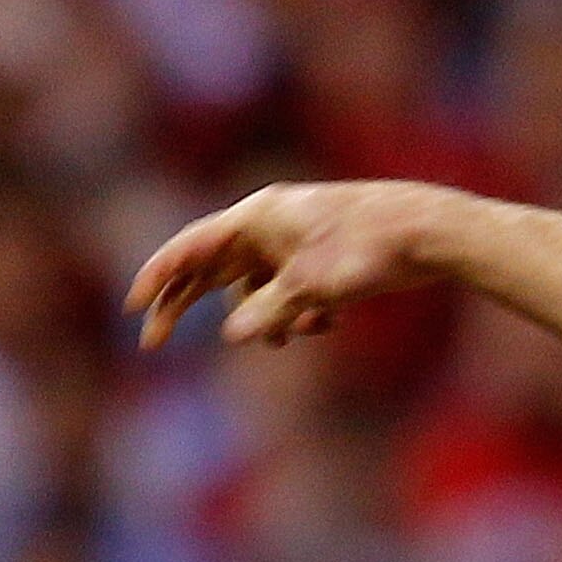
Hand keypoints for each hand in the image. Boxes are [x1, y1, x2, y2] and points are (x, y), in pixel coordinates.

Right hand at [129, 184, 428, 349]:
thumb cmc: (370, 250)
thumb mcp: (314, 289)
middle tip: (152, 343)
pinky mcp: (319, 257)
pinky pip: (287, 293)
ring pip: (253, 288)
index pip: (191, 246)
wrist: (430, 233)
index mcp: (257, 217)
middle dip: (185, 307)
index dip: (157, 276)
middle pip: (209, 268)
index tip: (132, 306)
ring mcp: (293, 240)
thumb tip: (233, 336)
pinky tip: (326, 326)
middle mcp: (268, 224)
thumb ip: (269, 313)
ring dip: (263, 320)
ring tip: (287, 340)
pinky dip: (296, 316)